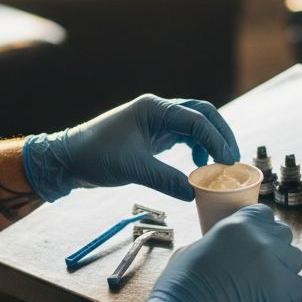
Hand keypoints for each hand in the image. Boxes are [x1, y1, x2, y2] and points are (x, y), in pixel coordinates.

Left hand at [22, 94, 239, 201]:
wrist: (69, 159)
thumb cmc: (95, 155)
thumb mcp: (132, 168)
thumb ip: (165, 179)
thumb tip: (195, 192)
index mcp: (154, 108)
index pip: (195, 119)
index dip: (215, 140)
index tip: (227, 162)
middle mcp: (158, 110)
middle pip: (202, 113)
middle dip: (220, 134)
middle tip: (232, 159)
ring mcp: (157, 121)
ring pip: (195, 124)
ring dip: (211, 141)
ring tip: (221, 164)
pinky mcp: (154, 135)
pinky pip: (184, 136)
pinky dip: (197, 148)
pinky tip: (199, 165)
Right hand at [134, 205, 301, 301]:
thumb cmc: (180, 290)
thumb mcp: (193, 250)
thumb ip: (217, 243)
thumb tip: (225, 248)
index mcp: (237, 225)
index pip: (265, 215)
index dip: (261, 229)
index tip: (255, 242)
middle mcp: (260, 240)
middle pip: (283, 236)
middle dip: (274, 249)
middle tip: (259, 268)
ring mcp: (275, 265)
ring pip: (296, 260)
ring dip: (284, 270)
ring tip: (264, 287)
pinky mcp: (285, 292)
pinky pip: (301, 286)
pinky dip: (290, 293)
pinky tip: (272, 300)